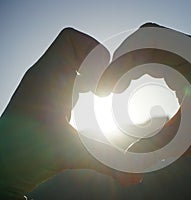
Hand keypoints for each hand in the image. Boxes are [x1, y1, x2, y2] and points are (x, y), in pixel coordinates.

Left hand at [0, 28, 140, 198]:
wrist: (4, 164)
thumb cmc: (27, 155)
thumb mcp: (72, 155)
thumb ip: (109, 165)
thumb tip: (137, 178)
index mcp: (47, 79)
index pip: (71, 40)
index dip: (95, 52)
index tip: (105, 80)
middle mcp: (43, 75)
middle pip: (76, 46)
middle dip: (98, 63)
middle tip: (108, 86)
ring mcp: (43, 81)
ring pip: (71, 57)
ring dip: (91, 70)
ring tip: (101, 92)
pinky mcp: (45, 91)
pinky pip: (68, 70)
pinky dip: (83, 78)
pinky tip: (90, 99)